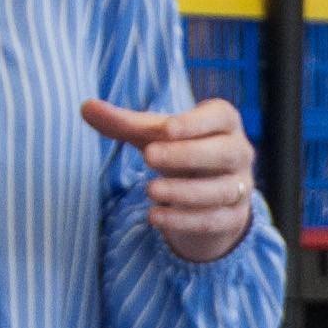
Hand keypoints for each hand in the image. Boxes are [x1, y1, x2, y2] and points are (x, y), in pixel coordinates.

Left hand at [82, 97, 257, 263]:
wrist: (207, 195)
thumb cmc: (180, 151)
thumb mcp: (153, 137)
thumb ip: (123, 123)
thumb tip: (86, 107)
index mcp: (223, 123)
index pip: (221, 116)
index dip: (196, 122)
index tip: (166, 128)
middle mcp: (239, 152)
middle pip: (225, 152)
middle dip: (187, 155)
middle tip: (148, 156)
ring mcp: (240, 186)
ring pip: (221, 190)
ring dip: (185, 191)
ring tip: (149, 190)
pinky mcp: (234, 217)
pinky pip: (215, 220)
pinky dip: (185, 219)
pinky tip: (155, 217)